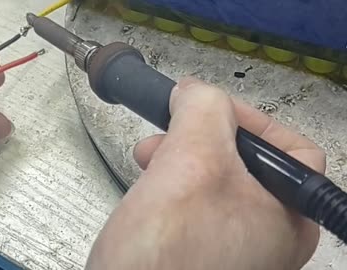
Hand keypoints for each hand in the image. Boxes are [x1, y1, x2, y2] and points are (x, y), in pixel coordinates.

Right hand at [87, 77, 325, 269]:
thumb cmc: (165, 260)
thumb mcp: (191, 163)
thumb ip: (203, 111)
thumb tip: (198, 91)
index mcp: (288, 217)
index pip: (291, 146)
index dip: (247, 116)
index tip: (208, 107)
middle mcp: (267, 236)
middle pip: (247, 162)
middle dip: (201, 137)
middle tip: (169, 132)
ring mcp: (234, 248)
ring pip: (215, 182)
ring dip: (181, 158)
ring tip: (149, 159)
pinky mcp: (199, 253)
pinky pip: (194, 206)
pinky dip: (172, 186)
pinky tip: (148, 187)